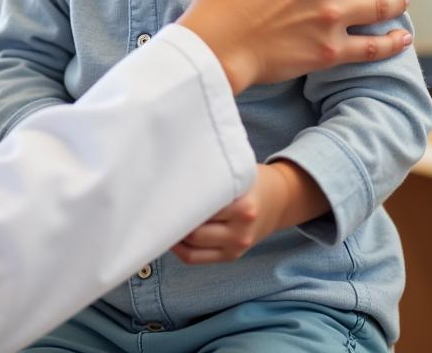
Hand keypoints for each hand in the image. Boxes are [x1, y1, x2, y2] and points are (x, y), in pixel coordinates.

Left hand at [170, 163, 286, 263]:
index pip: (201, 208)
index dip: (178, 201)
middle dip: (172, 219)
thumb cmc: (249, 180)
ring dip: (173, 234)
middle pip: (195, 232)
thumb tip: (172, 176)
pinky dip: (179, 247)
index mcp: (243, 207)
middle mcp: (240, 231)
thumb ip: (210, 176)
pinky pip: (195, 258)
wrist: (278, 200)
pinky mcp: (230, 257)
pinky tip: (169, 233)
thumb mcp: (236, 172)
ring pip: (192, 247)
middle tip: (153, 205)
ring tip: (159, 218)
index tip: (159, 192)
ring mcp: (236, 247)